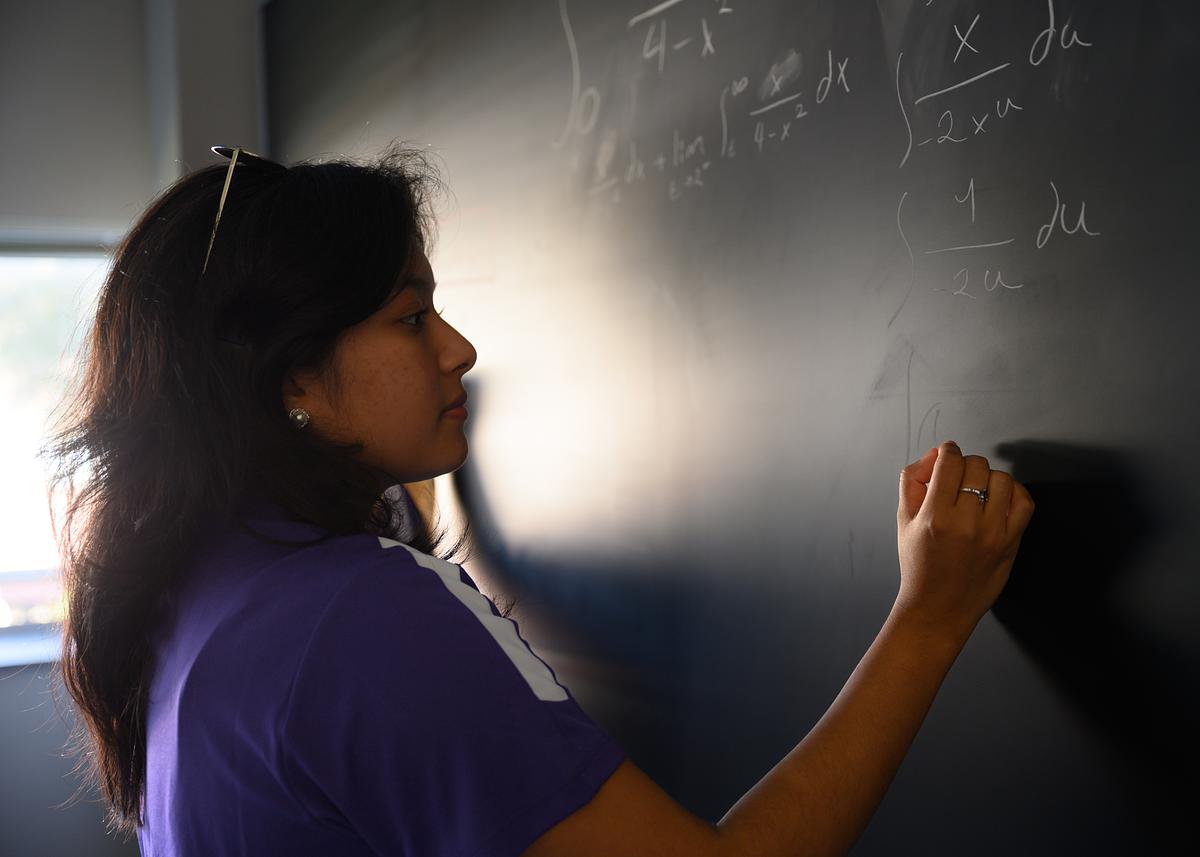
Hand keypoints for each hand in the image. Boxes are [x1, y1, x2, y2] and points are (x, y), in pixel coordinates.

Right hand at [895, 441, 1035, 641]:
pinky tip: (999, 500)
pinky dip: (1014, 493)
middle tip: (959, 479)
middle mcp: (966, 524)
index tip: (947, 455)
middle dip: (966, 465)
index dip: (948, 451)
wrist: (937, 608)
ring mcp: (992, 534)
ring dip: (989, 478)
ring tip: (978, 492)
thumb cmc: (918, 564)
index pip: (950, 462)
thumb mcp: (903, 521)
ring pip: (1002, 480)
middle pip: (976, 466)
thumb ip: (912, 482)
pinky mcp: (1010, 544)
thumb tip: (936, 455)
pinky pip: (1024, 502)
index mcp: (934, 516)